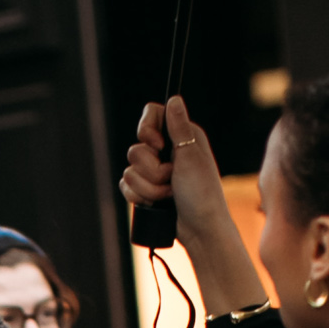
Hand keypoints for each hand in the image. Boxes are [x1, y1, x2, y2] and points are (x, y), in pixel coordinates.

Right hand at [119, 98, 265, 317]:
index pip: (151, 115)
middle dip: (151, 170)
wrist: (198, 228)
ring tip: (168, 195)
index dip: (147, 129)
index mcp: (181, 135)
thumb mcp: (191, 156)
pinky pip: (126, 187)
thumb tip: (174, 98)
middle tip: (171, 179)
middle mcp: (166, 150)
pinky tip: (156, 203)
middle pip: (136, 148)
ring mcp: (154, 172)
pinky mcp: (145, 189)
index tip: (157, 144)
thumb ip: (179, 127)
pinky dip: (140, 197)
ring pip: (129, 171)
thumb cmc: (202, 193)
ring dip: (149, 188)